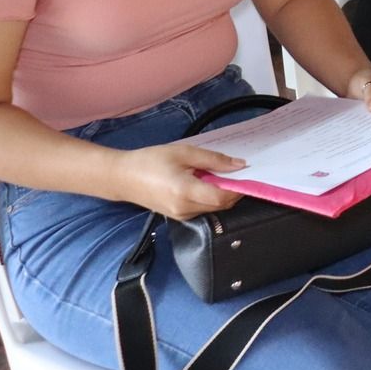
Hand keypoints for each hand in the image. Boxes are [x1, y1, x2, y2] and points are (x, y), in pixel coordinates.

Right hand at [120, 142, 245, 218]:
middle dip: (233, 190)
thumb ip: (213, 159)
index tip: (248, 174)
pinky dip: (210, 197)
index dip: (239, 188)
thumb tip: (239, 165)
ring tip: (216, 174)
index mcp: (185, 192)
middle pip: (220, 205)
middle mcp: (184, 209)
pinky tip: (205, 181)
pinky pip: (202, 208)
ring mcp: (181, 215)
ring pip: (213, 208)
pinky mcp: (178, 216)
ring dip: (221, 193)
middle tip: (235, 171)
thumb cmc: (151, 161)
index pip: (222, 198)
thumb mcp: (183, 153)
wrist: (122, 177)